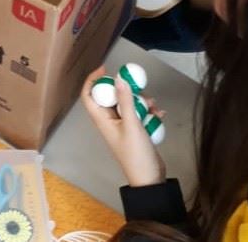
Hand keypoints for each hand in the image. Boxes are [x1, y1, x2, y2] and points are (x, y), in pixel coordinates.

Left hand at [81, 67, 165, 186]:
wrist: (149, 179)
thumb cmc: (136, 154)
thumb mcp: (132, 124)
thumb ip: (126, 101)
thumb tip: (118, 78)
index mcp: (101, 119)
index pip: (88, 95)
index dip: (92, 80)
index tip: (104, 69)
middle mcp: (109, 121)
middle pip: (110, 97)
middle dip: (124, 89)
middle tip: (136, 85)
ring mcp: (122, 126)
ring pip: (127, 104)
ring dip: (139, 101)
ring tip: (152, 103)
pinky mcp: (134, 130)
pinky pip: (138, 114)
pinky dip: (147, 111)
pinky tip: (159, 113)